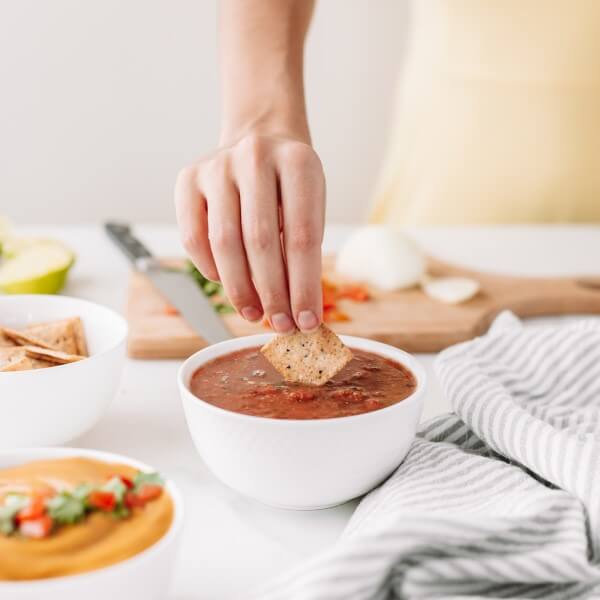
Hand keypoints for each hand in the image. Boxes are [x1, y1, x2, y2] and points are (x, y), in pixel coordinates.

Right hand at [175, 134, 324, 332]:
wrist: (261, 139)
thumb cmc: (290, 185)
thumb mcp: (311, 206)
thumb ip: (303, 251)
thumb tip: (297, 311)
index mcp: (299, 162)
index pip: (303, 237)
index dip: (305, 286)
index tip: (307, 320)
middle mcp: (255, 156)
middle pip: (261, 241)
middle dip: (273, 293)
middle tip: (281, 325)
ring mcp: (217, 165)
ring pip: (224, 242)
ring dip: (240, 289)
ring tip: (254, 314)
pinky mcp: (188, 178)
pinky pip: (193, 237)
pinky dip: (210, 268)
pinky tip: (225, 284)